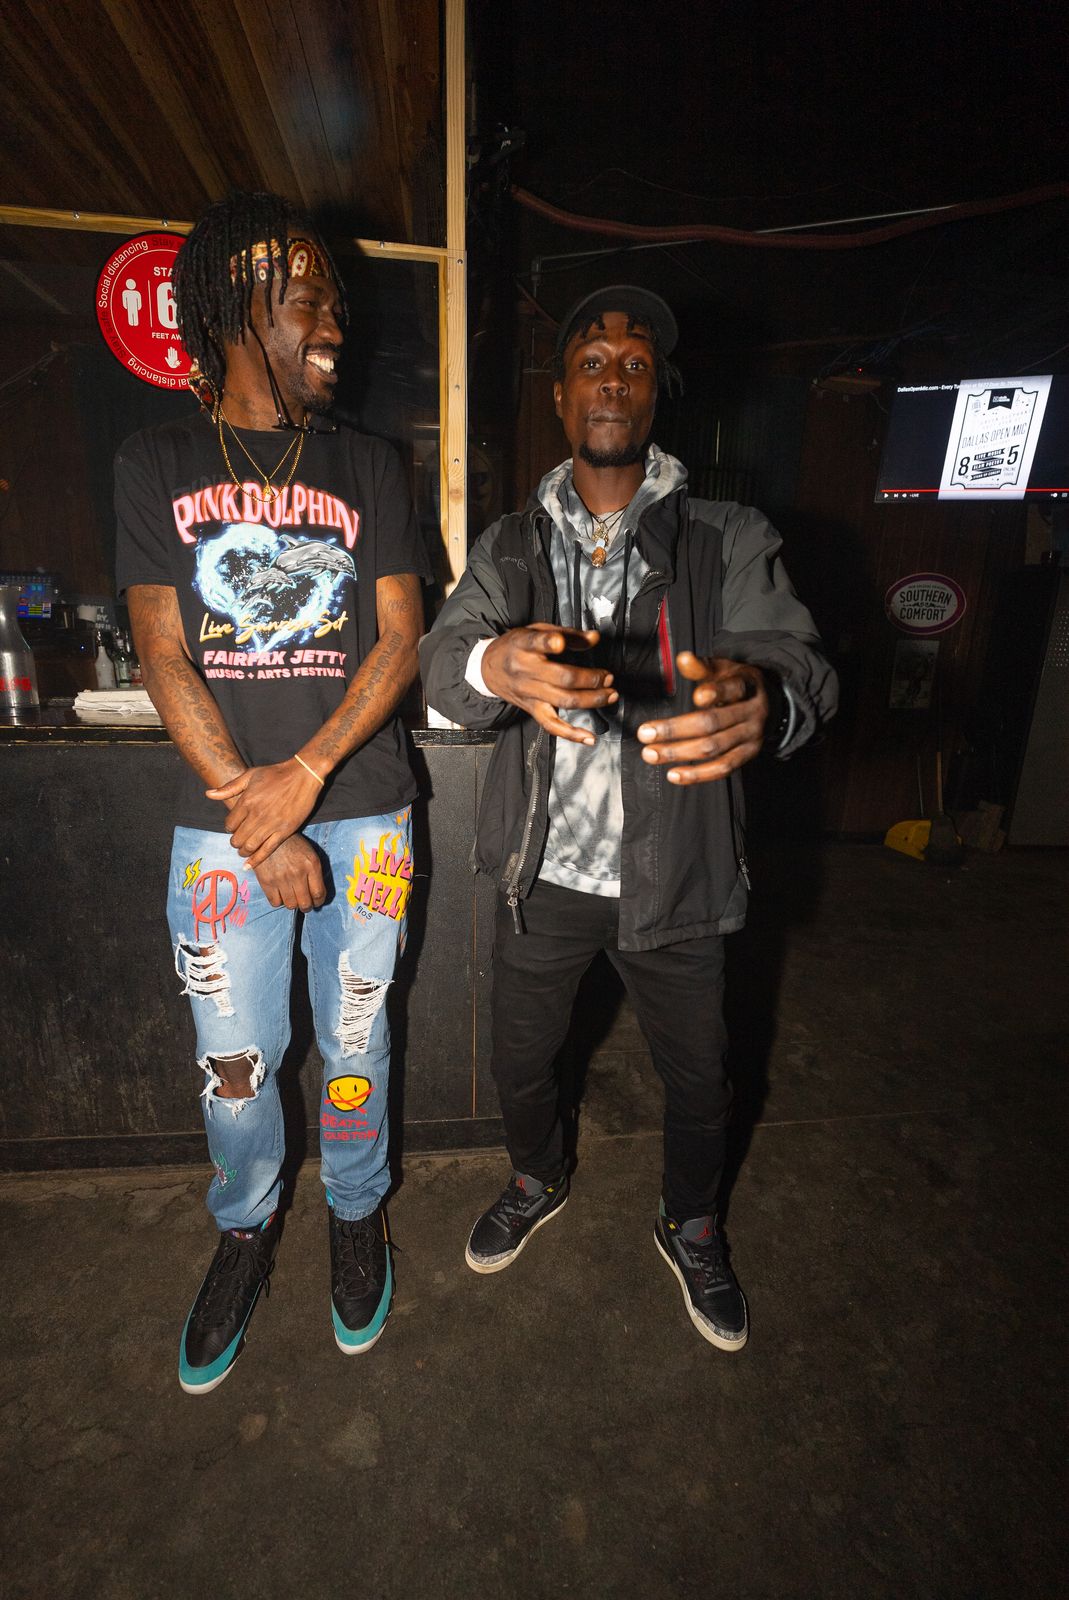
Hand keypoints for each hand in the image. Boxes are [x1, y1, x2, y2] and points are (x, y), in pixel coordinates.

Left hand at [206, 758, 324, 866]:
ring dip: (244, 852)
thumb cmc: (276, 773)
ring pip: (250, 846)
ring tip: (244, 851)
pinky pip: (267, 850)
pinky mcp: (284, 831)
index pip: (229, 824)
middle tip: (238, 842)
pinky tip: (249, 865)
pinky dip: (256, 860)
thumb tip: (208, 794)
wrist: (303, 775)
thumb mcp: (250, 775)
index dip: (230, 828)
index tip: (234, 828)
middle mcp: (257, 815)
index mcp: (247, 801)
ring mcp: (271, 824)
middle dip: (235, 843)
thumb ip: (229, 787)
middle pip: (238, 838)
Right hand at [253, 835, 326, 910]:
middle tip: (304, 904)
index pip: (319, 893)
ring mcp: (281, 878)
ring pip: (290, 905)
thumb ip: (315, 872)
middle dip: (306, 906)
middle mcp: (298, 873)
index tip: (317, 902)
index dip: (319, 902)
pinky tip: (280, 893)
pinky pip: (275, 902)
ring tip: (291, 897)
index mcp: (311, 865)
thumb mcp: (309, 853)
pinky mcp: (267, 881)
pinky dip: (278, 901)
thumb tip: (317, 894)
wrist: (268, 836)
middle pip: (305, 903)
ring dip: (292, 904)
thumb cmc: (292, 844)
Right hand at [481, 623, 618, 745]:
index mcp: (524, 646)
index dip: (548, 642)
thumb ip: (567, 633)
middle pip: (562, 677)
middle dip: (590, 678)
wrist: (489, 669)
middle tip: (608, 676)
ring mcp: (529, 693)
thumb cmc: (516, 647)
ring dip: (591, 700)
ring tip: (610, 695)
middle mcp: (525, 670)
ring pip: (563, 701)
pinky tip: (588, 738)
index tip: (559, 642)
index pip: (535, 643)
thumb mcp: (536, 630)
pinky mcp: (532, 709)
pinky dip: (571, 734)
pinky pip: (552, 725)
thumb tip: (594, 638)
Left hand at [636, 653, 768, 784]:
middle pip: (713, 723)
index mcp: (747, 686)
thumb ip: (702, 667)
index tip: (696, 697)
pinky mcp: (747, 756)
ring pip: (714, 748)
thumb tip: (682, 658)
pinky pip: (722, 769)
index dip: (716, 692)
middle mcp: (752, 713)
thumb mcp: (724, 670)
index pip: (734, 689)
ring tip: (650, 753)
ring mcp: (751, 737)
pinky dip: (697, 775)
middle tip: (645, 733)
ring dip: (679, 753)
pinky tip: (673, 774)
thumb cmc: (736, 684)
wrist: (769, 705)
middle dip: (676, 730)